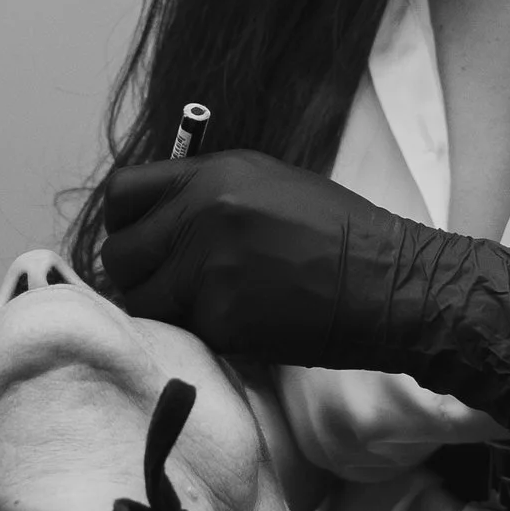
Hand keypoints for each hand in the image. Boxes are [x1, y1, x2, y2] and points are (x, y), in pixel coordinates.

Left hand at [97, 151, 509, 425]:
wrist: (390, 283)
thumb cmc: (340, 234)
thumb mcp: (270, 185)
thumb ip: (207, 196)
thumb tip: (156, 220)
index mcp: (214, 175)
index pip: (122, 194)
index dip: (124, 224)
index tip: (140, 243)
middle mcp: (203, 214)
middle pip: (119, 254)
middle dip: (137, 277)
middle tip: (168, 289)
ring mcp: (209, 267)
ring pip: (138, 300)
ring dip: (161, 310)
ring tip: (203, 309)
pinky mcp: (221, 317)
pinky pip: (181, 332)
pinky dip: (201, 336)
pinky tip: (238, 327)